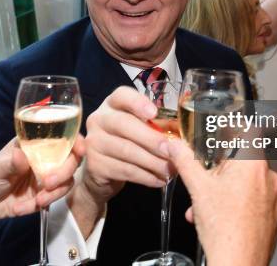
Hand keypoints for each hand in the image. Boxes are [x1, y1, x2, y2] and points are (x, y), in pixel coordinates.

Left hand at [0, 136, 84, 219]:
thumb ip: (10, 162)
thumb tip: (21, 155)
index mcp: (35, 143)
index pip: (61, 136)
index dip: (75, 140)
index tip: (79, 150)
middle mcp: (46, 158)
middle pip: (71, 159)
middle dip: (64, 172)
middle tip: (48, 184)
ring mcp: (48, 176)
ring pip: (67, 180)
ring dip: (56, 192)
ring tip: (37, 201)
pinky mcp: (46, 194)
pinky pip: (54, 198)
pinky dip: (40, 205)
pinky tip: (20, 208)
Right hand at [77, 86, 168, 207]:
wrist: (102, 171)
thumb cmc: (128, 143)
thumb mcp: (140, 129)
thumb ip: (157, 127)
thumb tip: (182, 136)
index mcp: (112, 104)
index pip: (121, 95)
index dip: (137, 102)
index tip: (154, 113)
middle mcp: (99, 119)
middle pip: (124, 124)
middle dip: (151, 139)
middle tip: (172, 151)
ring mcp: (93, 142)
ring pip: (126, 150)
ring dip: (152, 162)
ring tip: (170, 170)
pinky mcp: (94, 164)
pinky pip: (124, 170)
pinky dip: (146, 176)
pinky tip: (159, 180)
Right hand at [165, 139, 276, 265]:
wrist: (239, 263)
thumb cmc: (225, 230)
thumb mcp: (197, 188)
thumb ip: (184, 160)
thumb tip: (174, 146)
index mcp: (253, 164)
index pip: (248, 130)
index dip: (232, 130)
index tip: (220, 135)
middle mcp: (269, 178)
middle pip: (244, 159)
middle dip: (220, 168)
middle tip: (205, 177)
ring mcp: (275, 198)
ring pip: (247, 182)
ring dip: (225, 188)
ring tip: (206, 204)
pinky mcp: (274, 215)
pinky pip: (255, 200)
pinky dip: (238, 203)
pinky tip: (220, 215)